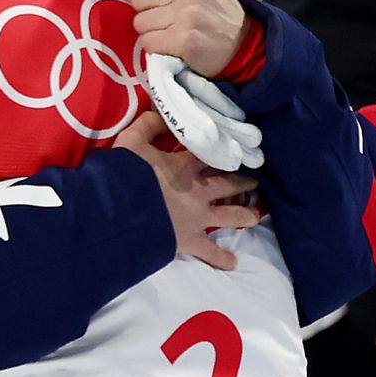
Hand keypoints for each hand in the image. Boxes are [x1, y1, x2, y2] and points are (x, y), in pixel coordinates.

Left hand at [94, 0, 247, 77]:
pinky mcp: (183, 39)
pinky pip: (148, 42)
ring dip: (152, 32)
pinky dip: (156, 48)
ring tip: (174, 33)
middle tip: (169, 19)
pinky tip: (173, 47)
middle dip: (148, 12)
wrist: (245, 45)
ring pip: (141, 22)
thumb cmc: (218, 15)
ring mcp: (186, 14)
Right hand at [115, 112, 260, 269]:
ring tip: (256, 216)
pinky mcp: (190, 240)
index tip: (237, 151)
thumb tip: (162, 114)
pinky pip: (210, 252)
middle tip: (254, 183)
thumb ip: (148, 126)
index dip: (224, 152)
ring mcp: (198, 217)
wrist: (119, 210)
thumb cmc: (125, 174)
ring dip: (246, 214)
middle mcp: (199, 190)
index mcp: (187, 166)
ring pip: (230, 214)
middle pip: (229, 184)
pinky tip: (233, 263)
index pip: (211, 156)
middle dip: (243, 183)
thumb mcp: (132, 141)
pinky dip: (221, 258)